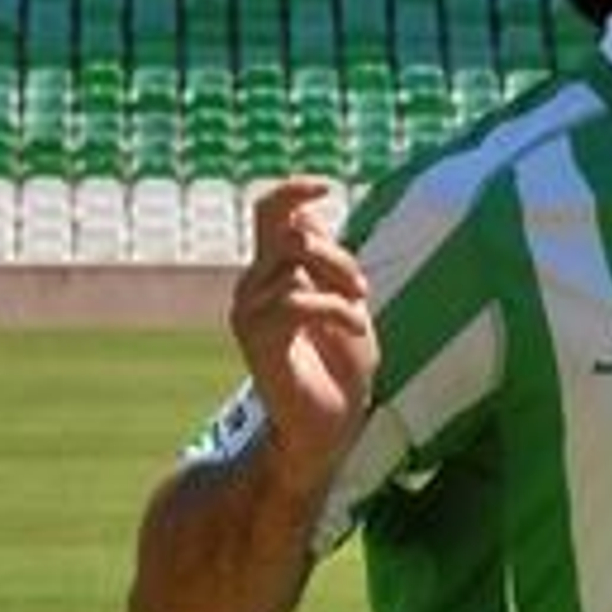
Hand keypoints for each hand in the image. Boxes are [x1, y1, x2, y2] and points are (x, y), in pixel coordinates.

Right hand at [231, 179, 379, 499]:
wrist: (329, 426)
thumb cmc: (341, 365)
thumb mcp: (343, 300)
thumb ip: (325, 260)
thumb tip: (309, 218)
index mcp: (274, 271)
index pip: (269, 212)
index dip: (292, 191)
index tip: (326, 186)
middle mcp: (253, 286)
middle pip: (291, 232)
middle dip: (337, 253)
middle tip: (361, 289)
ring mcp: (249, 311)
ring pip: (293, 261)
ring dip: (339, 281)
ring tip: (358, 312)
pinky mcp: (258, 340)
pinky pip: (296, 300)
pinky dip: (336, 309)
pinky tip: (357, 327)